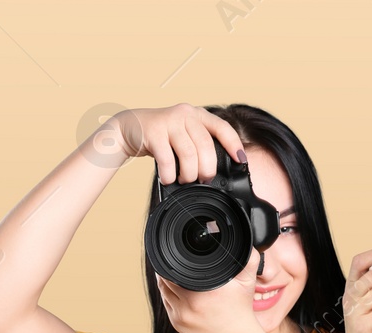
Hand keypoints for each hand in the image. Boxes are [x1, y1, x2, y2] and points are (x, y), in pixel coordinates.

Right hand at [98, 104, 246, 184]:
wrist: (129, 127)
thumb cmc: (162, 135)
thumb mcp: (184, 133)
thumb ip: (200, 143)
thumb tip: (218, 170)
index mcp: (198, 115)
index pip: (223, 127)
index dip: (234, 144)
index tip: (241, 160)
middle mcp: (185, 114)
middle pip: (206, 145)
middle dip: (208, 168)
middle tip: (204, 180)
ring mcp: (168, 121)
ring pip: (189, 153)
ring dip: (190, 173)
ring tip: (186, 180)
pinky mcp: (152, 132)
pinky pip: (167, 158)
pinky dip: (170, 173)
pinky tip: (169, 178)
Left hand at [156, 248, 263, 332]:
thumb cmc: (241, 309)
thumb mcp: (247, 283)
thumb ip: (249, 262)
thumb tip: (250, 247)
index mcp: (203, 292)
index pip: (175, 271)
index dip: (172, 261)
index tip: (175, 255)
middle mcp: (189, 304)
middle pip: (165, 280)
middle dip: (168, 270)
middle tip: (173, 263)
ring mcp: (180, 315)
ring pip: (163, 292)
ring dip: (165, 282)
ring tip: (172, 275)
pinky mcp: (177, 323)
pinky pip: (167, 304)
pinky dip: (168, 296)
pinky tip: (175, 291)